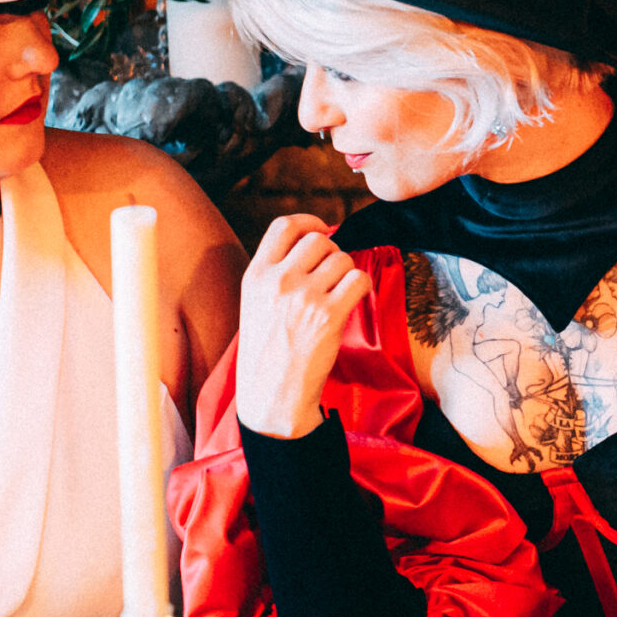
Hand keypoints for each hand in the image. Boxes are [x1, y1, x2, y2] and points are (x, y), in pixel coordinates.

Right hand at [237, 214, 367, 439]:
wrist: (271, 394)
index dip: (309, 222)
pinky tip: (352, 300)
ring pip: (342, 258)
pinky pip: (358, 280)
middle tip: (332, 275)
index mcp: (256, 275)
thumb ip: (276, 273)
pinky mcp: (329, 315)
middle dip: (332, 252)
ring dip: (347, 271)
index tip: (322, 230)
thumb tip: (314, 244)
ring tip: (338, 293)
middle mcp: (278, 281)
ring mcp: (304, 297)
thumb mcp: (255, 304)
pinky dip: (361, 286)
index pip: (284, 225)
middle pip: (319, 239)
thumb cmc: (267, 352)